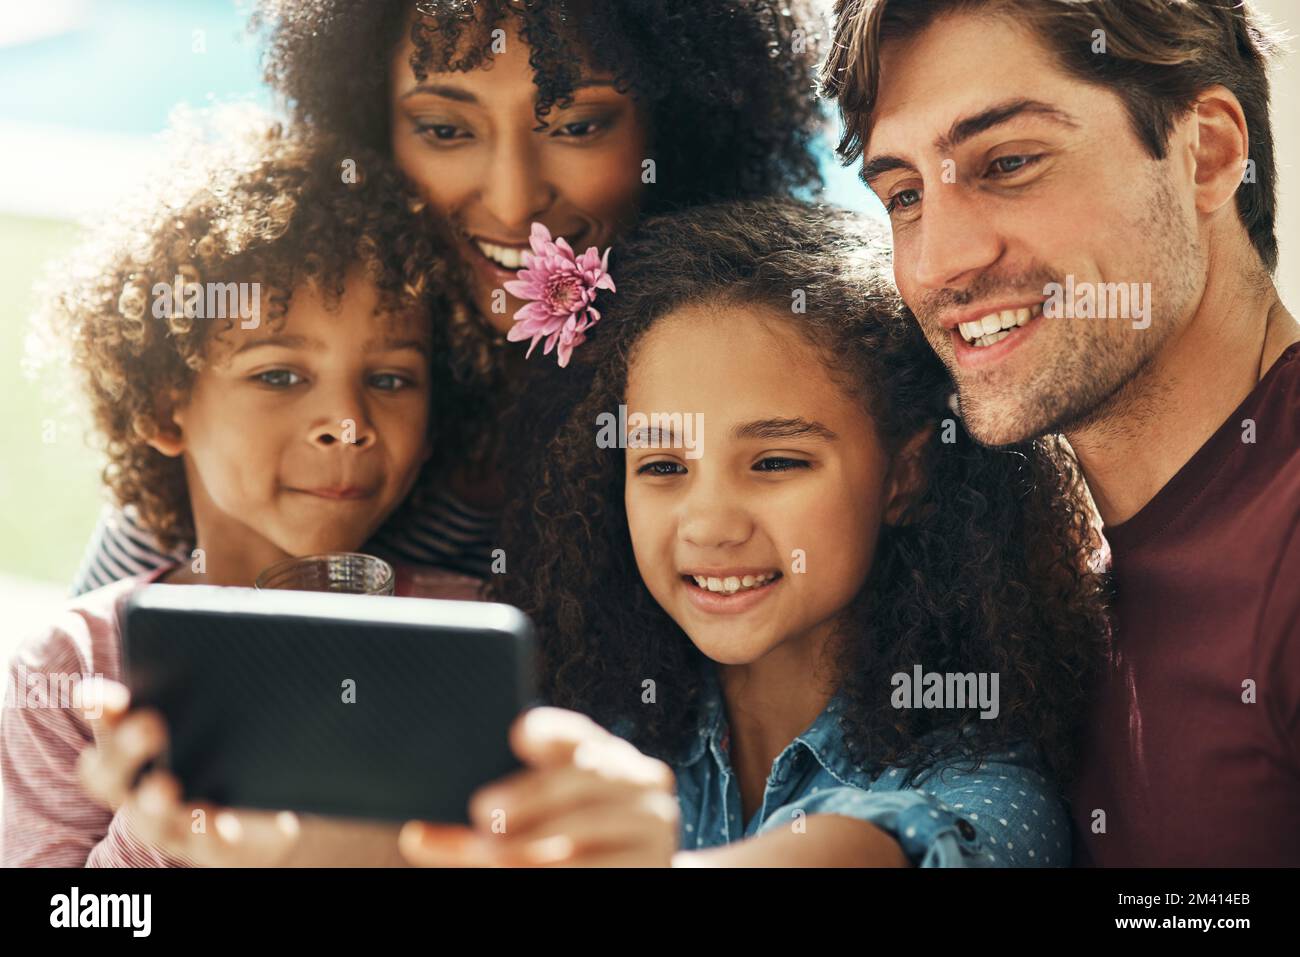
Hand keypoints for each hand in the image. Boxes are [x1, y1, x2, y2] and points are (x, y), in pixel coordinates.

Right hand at [77, 680, 402, 865]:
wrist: (278, 803)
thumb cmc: (241, 740)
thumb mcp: (235, 699)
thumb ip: (236, 661)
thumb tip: (257, 612)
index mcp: (139, 742)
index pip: (105, 722)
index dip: (98, 708)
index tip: (100, 691)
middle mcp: (142, 786)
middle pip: (109, 774)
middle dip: (123, 749)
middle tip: (151, 723)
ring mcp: (174, 823)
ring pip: (147, 821)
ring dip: (153, 803)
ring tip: (168, 786)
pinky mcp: (215, 849)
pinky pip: (208, 849)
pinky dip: (215, 834)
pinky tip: (224, 819)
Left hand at [399, 707, 678, 866]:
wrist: (639, 878)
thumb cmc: (576, 850)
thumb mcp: (537, 822)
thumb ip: (488, 823)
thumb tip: (417, 834)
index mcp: (608, 754)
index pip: (578, 730)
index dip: (550, 728)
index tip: (518, 732)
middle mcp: (640, 778)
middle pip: (576, 776)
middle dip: (524, 797)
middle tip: (480, 813)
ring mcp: (654, 820)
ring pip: (582, 826)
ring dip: (529, 843)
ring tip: (488, 853)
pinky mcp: (655, 862)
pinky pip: (598, 866)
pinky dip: (556, 870)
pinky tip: (530, 871)